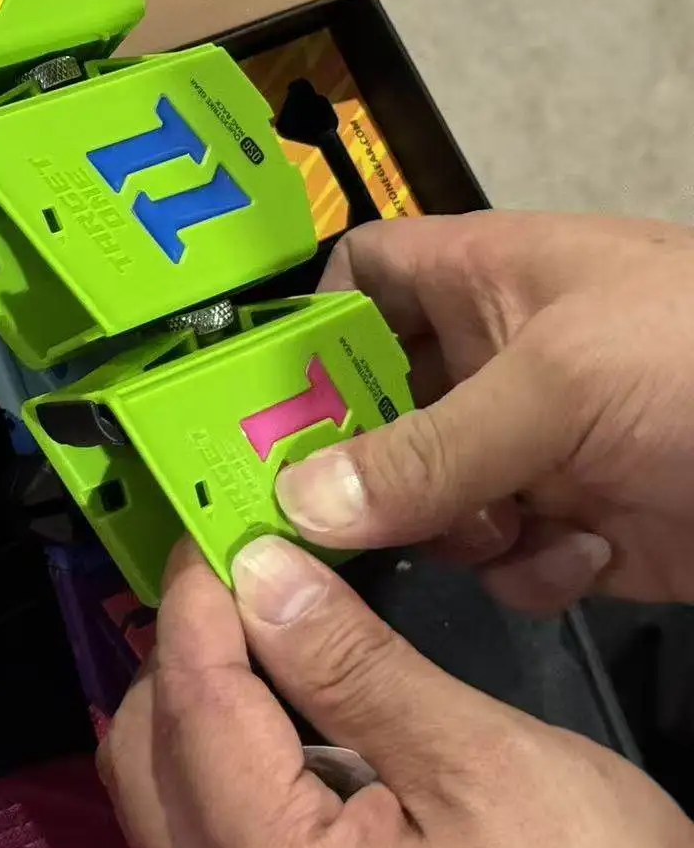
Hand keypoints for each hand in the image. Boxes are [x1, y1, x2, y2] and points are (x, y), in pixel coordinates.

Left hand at [100, 539, 693, 847]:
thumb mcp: (488, 769)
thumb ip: (358, 668)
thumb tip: (261, 572)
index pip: (189, 696)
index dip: (198, 595)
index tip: (224, 523)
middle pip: (153, 751)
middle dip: (188, 647)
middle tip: (251, 570)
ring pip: (180, 798)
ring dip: (212, 704)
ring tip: (281, 629)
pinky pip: (226, 841)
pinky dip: (244, 764)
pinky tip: (309, 720)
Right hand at [274, 211, 693, 612]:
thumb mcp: (560, 382)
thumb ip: (429, 450)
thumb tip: (296, 503)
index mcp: (481, 280)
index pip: (361, 277)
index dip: (308, 329)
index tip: (261, 408)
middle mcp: (494, 362)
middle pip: (377, 407)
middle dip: (358, 466)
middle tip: (322, 523)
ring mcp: (536, 447)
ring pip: (430, 501)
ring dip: (451, 530)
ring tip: (501, 530)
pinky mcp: (578, 527)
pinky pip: (504, 562)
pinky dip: (531, 570)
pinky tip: (586, 555)